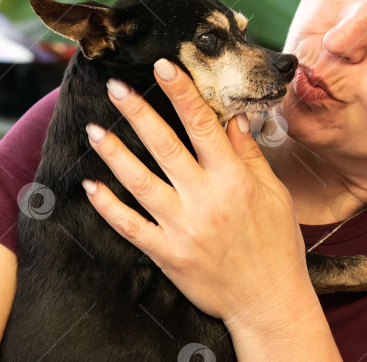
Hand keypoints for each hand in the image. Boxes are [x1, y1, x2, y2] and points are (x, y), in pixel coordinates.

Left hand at [82, 59, 311, 328]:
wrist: (267, 299)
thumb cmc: (276, 244)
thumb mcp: (275, 194)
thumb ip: (250, 155)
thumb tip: (234, 119)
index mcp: (234, 179)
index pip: (203, 125)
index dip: (182, 92)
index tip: (164, 66)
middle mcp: (205, 198)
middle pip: (165, 146)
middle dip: (138, 113)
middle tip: (116, 87)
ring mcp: (182, 227)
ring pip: (140, 182)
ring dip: (115, 153)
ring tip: (94, 129)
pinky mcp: (166, 253)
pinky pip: (130, 226)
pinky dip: (108, 207)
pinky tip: (90, 187)